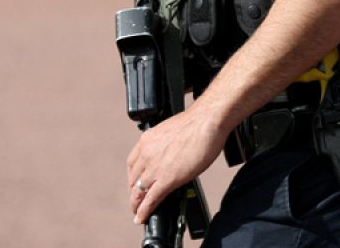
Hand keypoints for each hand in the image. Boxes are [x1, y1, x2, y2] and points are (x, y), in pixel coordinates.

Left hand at [126, 106, 227, 223]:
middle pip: (133, 179)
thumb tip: (173, 154)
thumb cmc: (199, 122)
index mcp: (147, 140)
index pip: (132, 164)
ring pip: (139, 191)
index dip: (132, 177)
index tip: (135, 184)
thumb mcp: (172, 132)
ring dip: (136, 205)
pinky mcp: (167, 179)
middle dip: (134, 193)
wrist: (207, 121)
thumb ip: (167, 145)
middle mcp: (146, 153)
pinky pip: (151, 198)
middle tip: (136, 202)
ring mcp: (155, 167)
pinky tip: (142, 217)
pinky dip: (144, 211)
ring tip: (137, 213)